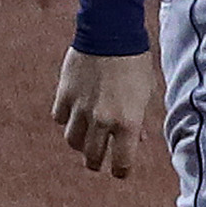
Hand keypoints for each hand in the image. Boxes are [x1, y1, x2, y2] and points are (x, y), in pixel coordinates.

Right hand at [52, 49, 159, 177]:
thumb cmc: (136, 64)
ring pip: (73, 141)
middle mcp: (102, 120)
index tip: (120, 171)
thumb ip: (139, 120)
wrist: (111, 35)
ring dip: (80, 143)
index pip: (121, 162)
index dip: (121, 170)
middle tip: (98, 161)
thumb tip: (138, 140)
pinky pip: (59, 118)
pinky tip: (74, 114)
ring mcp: (80, 109)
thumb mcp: (146, 94)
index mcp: (127, 122)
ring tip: (85, 140)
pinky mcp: (63, 95)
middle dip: (96, 162)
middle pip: (92, 156)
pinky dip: (66, 120)